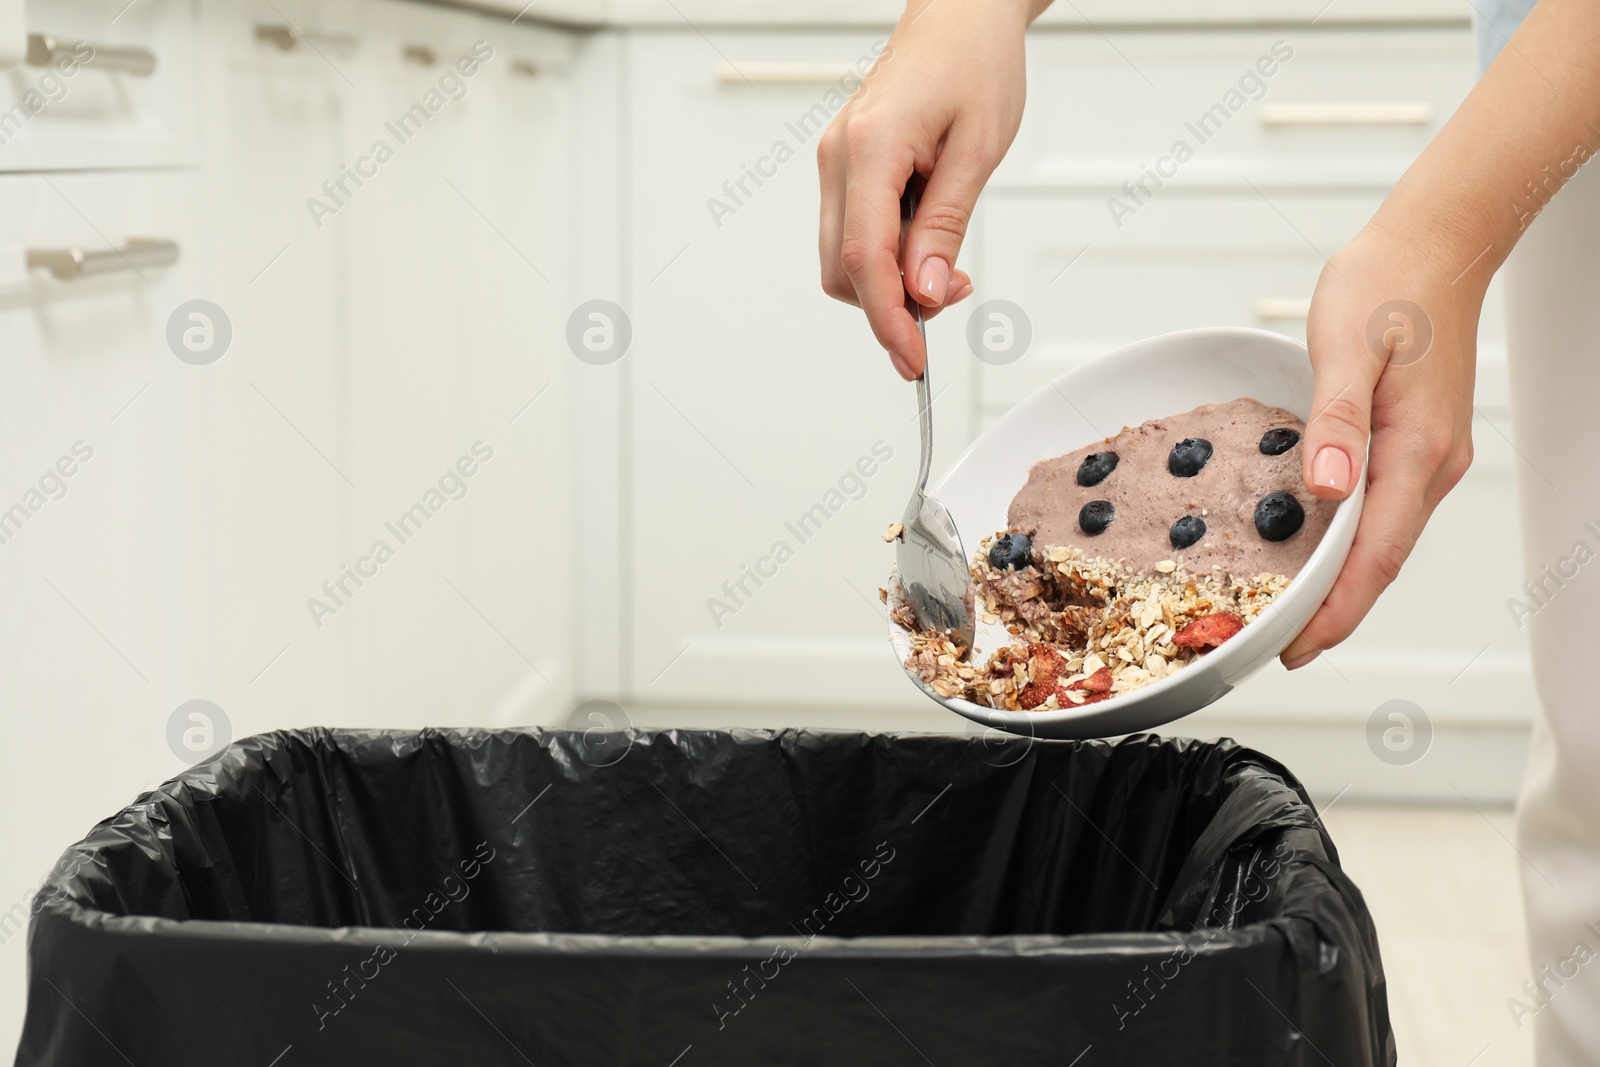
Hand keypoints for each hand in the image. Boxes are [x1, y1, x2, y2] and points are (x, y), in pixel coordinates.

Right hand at [817, 0, 1035, 379]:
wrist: (961, 15)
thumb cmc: (975, 64)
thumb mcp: (978, 150)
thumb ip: (944, 226)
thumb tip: (922, 292)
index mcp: (871, 148)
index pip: (865, 260)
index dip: (888, 322)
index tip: (913, 361)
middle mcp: (838, 157)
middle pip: (844, 270)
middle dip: (892, 303)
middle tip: (953, 291)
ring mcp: (835, 162)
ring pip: (843, 258)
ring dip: (889, 281)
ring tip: (944, 263)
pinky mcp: (844, 167)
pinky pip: (852, 232)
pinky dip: (885, 256)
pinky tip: (923, 242)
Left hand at [1281, 221, 1480, 667]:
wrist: (1434, 245)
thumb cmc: (1388, 284)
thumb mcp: (1346, 344)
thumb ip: (1334, 420)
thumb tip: (1325, 489)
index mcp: (1416, 449)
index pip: (1374, 555)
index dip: (1336, 609)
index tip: (1299, 647)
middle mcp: (1431, 464)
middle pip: (1380, 562)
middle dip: (1334, 612)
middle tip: (1281, 649)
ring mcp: (1429, 457)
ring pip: (1383, 541)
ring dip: (1342, 583)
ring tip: (1291, 615)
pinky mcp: (1415, 445)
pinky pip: (1383, 512)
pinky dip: (1350, 544)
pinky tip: (1317, 552)